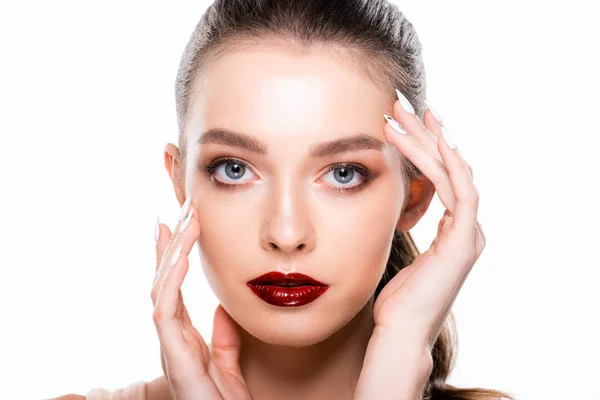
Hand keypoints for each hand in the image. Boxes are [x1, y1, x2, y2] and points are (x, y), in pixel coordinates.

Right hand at [151, 200, 252, 399]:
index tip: (177, 225)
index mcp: (182, 336)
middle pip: (163, 281)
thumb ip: (224, 336)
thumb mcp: (227, 361)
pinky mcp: (175, 357)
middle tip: (180, 211)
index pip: (172, 287)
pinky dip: (171, 283)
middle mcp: (171, 338)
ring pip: (161, 290)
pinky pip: (166, 313)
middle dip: (169, 245)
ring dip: (171, 254)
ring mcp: (170, 346)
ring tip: (182, 224)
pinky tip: (180, 258)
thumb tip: (224, 308)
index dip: (172, 255)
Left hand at [354, 94, 484, 398]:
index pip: (444, 177)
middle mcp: (467, 229)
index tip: (405, 121)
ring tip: (406, 113)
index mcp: (454, 231)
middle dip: (429, 133)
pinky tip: (423, 141)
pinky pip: (458, 191)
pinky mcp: (464, 241)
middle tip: (406, 103)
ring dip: (431, 141)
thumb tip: (388, 206)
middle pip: (452, 167)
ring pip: (455, 172)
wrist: (399, 333)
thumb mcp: (399, 254)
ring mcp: (470, 235)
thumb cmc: (394, 299)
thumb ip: (401, 228)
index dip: (428, 146)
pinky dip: (443, 164)